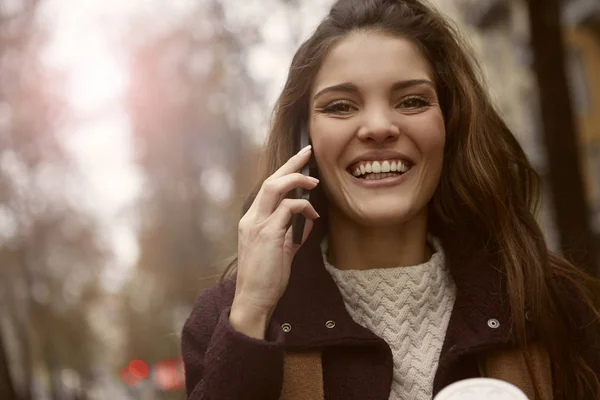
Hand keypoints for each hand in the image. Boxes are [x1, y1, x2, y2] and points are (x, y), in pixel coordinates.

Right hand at [231, 145, 318, 335]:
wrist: (253, 300)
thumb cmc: (267, 278)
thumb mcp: (281, 250)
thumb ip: (291, 233)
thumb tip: (308, 219)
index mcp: (252, 220)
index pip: (267, 188)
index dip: (284, 171)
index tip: (300, 160)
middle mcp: (251, 218)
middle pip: (270, 180)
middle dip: (291, 164)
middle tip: (308, 151)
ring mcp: (257, 225)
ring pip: (275, 188)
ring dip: (297, 180)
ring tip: (314, 181)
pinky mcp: (268, 234)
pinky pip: (288, 208)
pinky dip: (303, 207)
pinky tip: (314, 216)